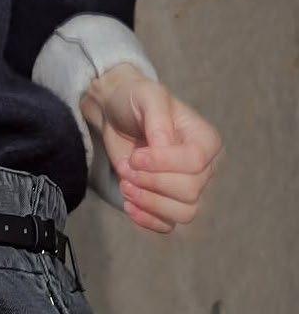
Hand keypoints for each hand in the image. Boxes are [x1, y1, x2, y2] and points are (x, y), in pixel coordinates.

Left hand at [80, 63, 224, 233]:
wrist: (114, 112)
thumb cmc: (135, 99)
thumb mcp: (147, 96)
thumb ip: (158, 120)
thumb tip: (163, 147)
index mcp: (205, 140)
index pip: (194, 163)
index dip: (162, 163)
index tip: (136, 156)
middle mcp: (203, 167)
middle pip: (189, 191)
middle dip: (152, 183)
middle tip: (128, 168)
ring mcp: (187, 187)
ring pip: (183, 213)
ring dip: (150, 202)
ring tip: (125, 185)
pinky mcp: (167, 200)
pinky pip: (168, 224)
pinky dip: (148, 219)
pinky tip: (129, 205)